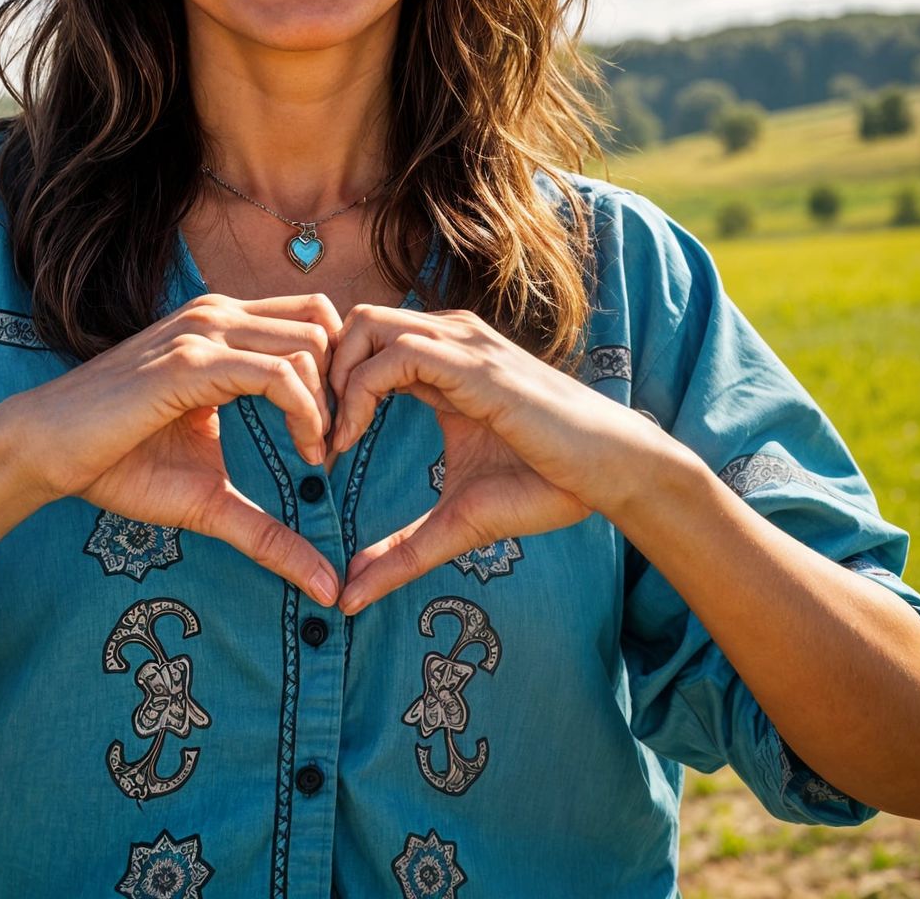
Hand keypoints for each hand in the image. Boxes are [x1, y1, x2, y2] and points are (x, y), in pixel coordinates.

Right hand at [9, 291, 345, 605]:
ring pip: (308, 344)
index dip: (341, 374)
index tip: (337, 438)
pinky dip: (305, 413)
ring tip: (319, 454)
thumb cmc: (118, 465)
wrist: (45, 450)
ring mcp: (203, 333)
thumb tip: (326, 589)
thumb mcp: (209, 497)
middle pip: (324, 325)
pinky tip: (305, 453)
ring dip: (331, 403)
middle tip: (338, 447)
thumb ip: (269, 531)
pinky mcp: (189, 363)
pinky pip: (274, 374)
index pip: (315, 318)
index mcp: (224, 328)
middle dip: (347, 387)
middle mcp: (218, 316)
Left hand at [326, 305, 660, 613]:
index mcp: (441, 362)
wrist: (611, 474)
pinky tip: (351, 438)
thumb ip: (401, 551)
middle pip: (351, 322)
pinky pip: (396, 355)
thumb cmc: (545, 486)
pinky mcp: (473, 365)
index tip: (315, 448)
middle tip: (309, 435)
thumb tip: (349, 598)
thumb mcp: (456, 522)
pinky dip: (358, 390)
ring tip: (327, 439)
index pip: (362, 342)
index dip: (327, 386)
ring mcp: (460, 346)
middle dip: (317, 371)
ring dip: (331, 380)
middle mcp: (446, 341)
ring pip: (363, 326)